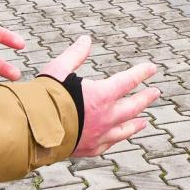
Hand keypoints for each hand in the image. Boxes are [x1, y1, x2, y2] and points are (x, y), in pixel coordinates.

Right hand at [41, 36, 159, 157]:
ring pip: (124, 130)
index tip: (152, 68)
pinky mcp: (89, 149)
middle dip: (145, 98)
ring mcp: (99, 135)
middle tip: (155, 92)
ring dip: (136, 124)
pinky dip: (116, 139)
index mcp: (102, 96)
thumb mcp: (59, 69)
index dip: (141, 73)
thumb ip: (74, 55)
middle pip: (133, 107)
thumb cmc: (45, 98)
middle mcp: (106, 117)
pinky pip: (108, 144)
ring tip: (144, 122)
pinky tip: (116, 138)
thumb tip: (86, 40)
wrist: (33, 131)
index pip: (128, 81)